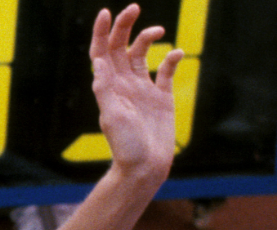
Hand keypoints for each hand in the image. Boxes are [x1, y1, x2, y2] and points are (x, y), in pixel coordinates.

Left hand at [90, 4, 182, 175]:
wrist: (145, 167)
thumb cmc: (125, 146)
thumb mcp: (112, 116)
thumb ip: (105, 89)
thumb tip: (98, 61)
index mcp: (109, 86)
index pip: (101, 53)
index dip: (101, 32)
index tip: (106, 12)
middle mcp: (124, 84)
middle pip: (121, 47)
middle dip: (125, 27)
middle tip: (133, 7)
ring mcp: (143, 90)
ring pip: (142, 55)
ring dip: (147, 38)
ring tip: (157, 31)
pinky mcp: (162, 98)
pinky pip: (166, 72)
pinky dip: (171, 59)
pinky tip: (177, 53)